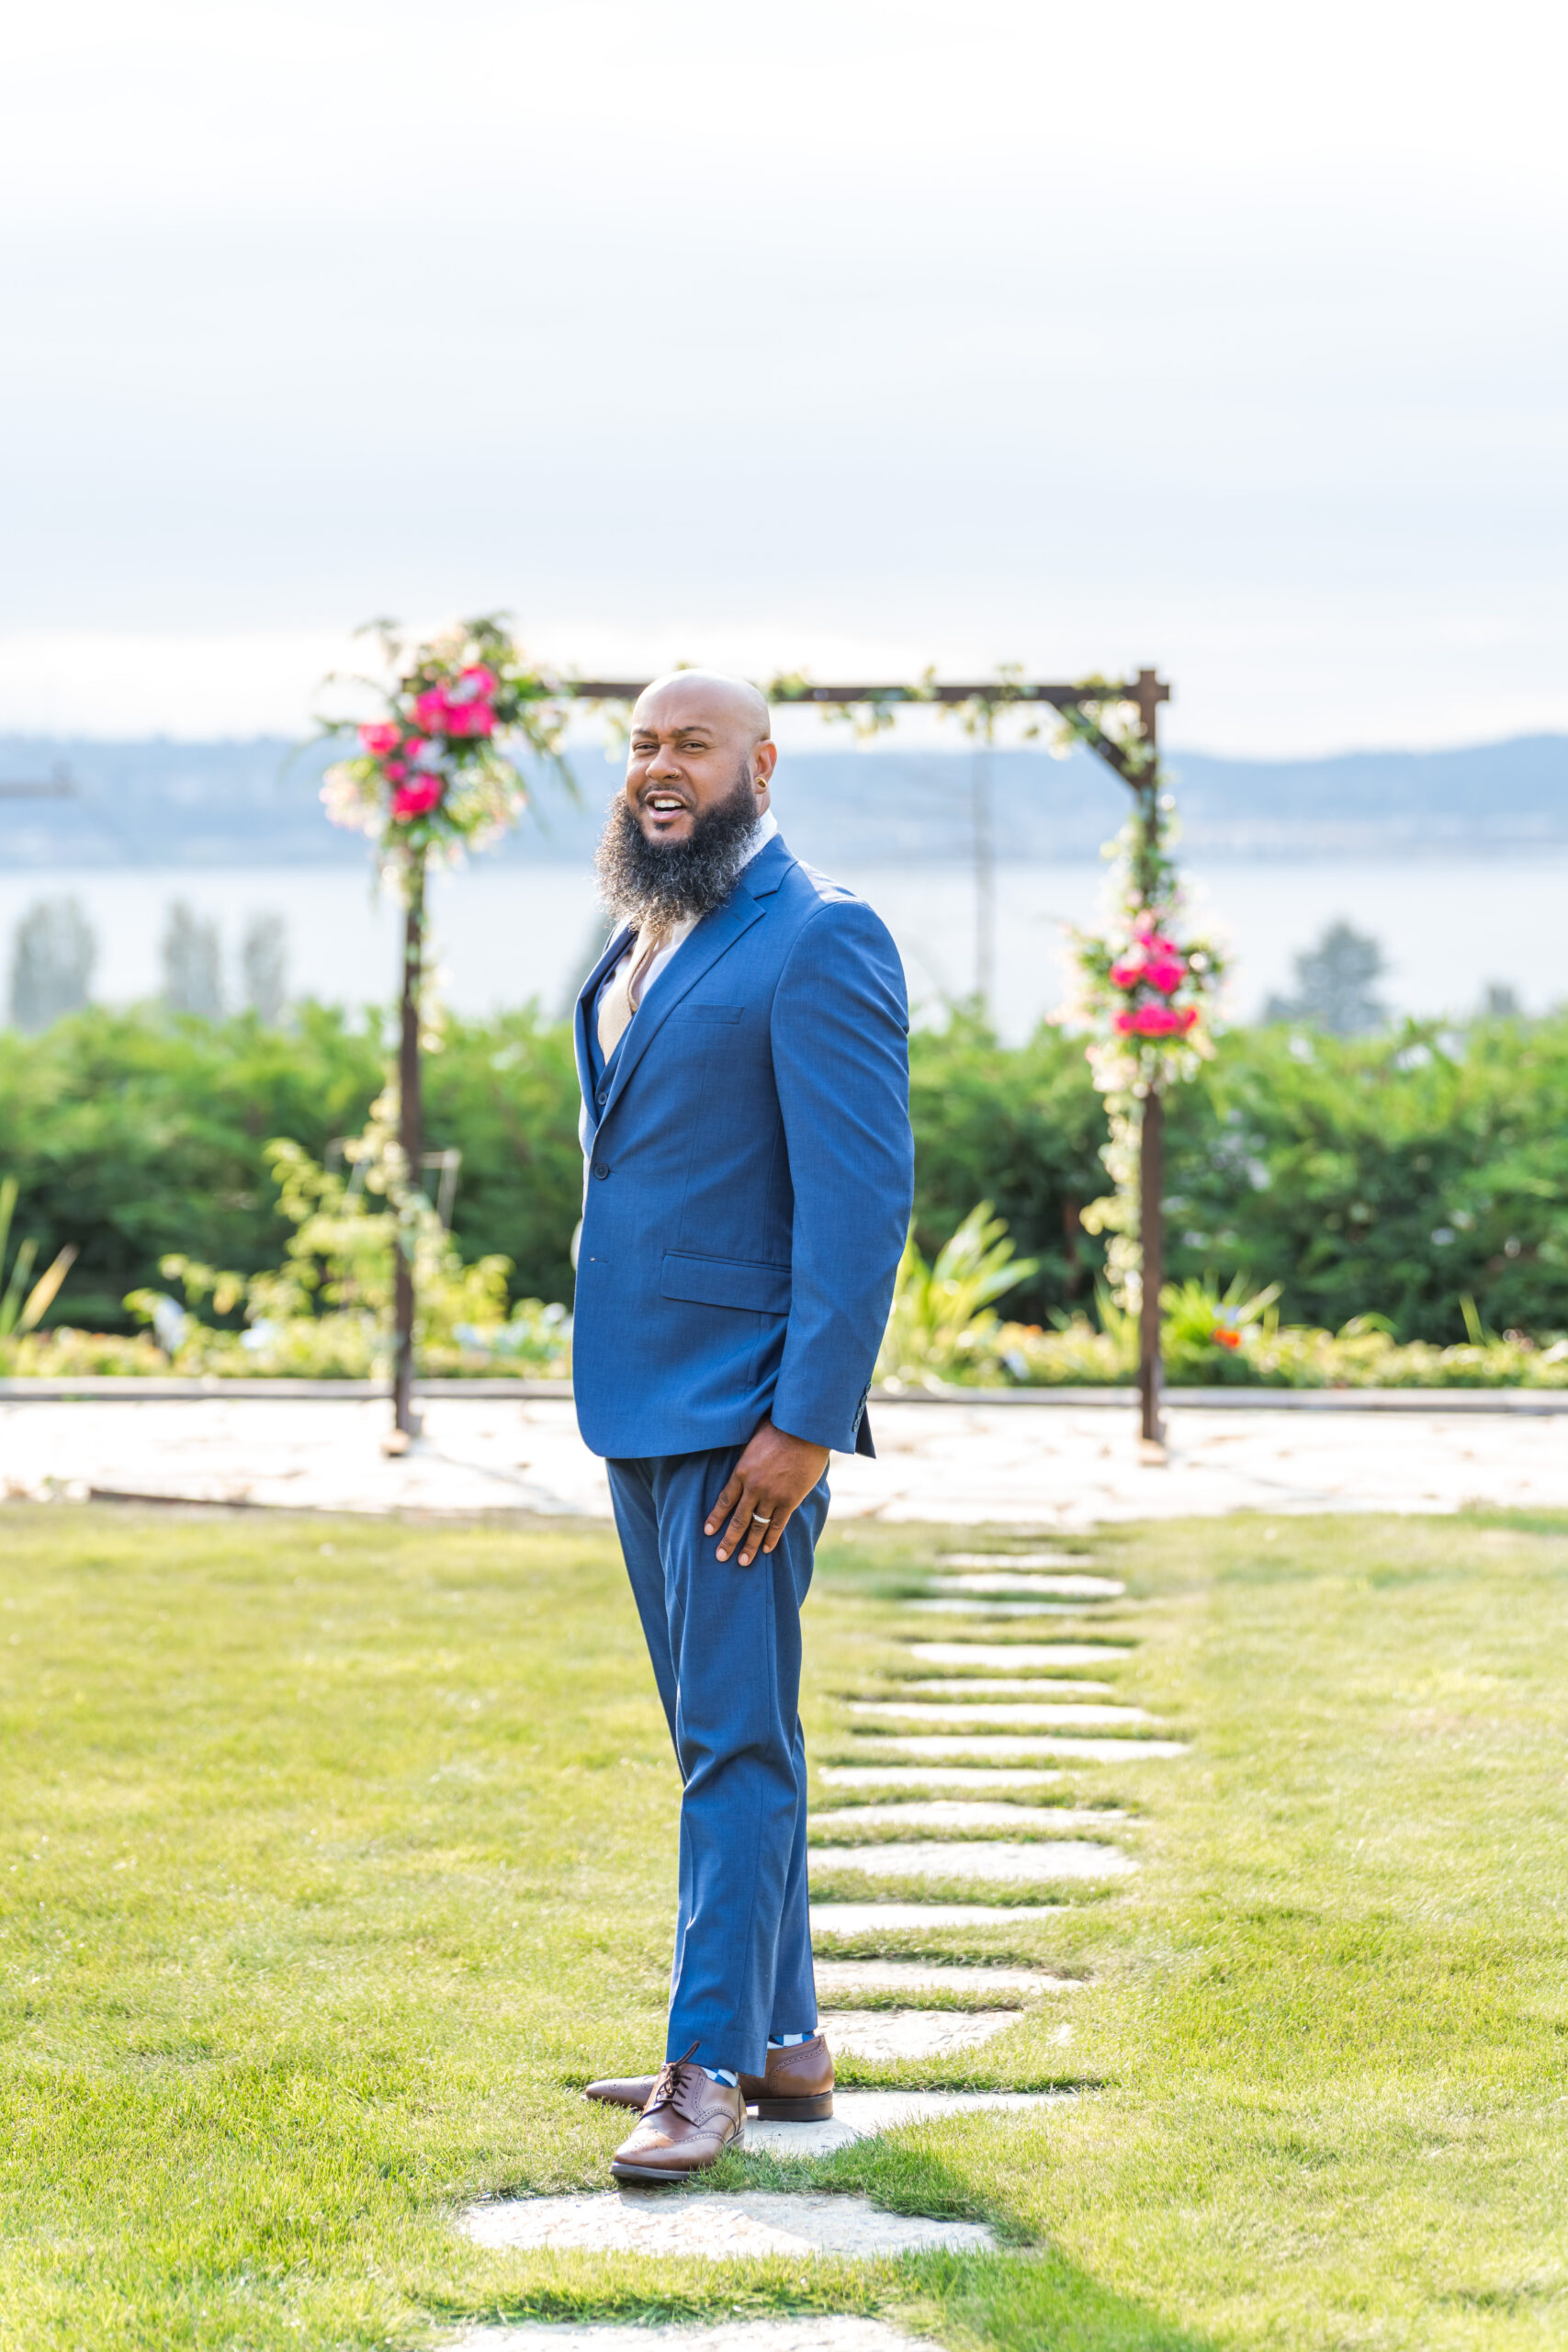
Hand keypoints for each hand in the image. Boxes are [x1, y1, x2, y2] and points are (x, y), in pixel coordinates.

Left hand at [705, 1417, 829, 1563]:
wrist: (804, 1431)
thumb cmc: (779, 1428)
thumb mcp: (753, 1438)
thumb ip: (746, 1453)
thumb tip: (740, 1452)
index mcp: (742, 1471)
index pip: (725, 1500)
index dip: (716, 1517)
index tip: (708, 1531)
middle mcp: (754, 1488)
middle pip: (737, 1519)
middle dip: (728, 1540)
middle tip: (720, 1556)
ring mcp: (772, 1496)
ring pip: (756, 1526)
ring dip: (749, 1545)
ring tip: (742, 1562)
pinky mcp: (790, 1500)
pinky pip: (778, 1524)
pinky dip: (771, 1538)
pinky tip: (766, 1550)